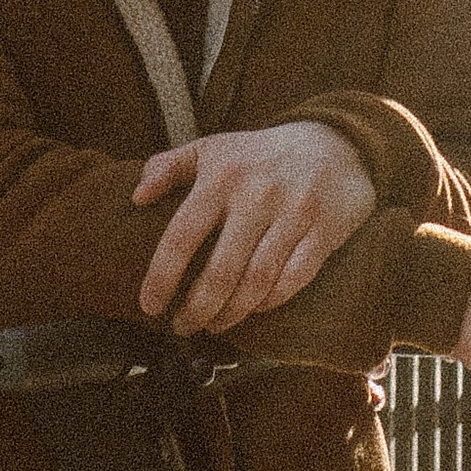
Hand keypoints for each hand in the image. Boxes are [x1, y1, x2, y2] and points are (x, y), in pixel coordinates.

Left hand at [133, 120, 377, 332]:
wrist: (334, 142)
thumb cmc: (260, 154)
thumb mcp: (211, 149)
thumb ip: (167, 167)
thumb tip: (136, 197)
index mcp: (221, 176)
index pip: (181, 236)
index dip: (162, 278)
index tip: (150, 307)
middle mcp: (257, 194)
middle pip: (221, 271)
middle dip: (198, 310)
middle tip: (183, 327)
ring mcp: (294, 212)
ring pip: (257, 282)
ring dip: (232, 313)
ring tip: (216, 325)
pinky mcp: (325, 229)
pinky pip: (294, 279)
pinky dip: (271, 301)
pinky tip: (255, 308)